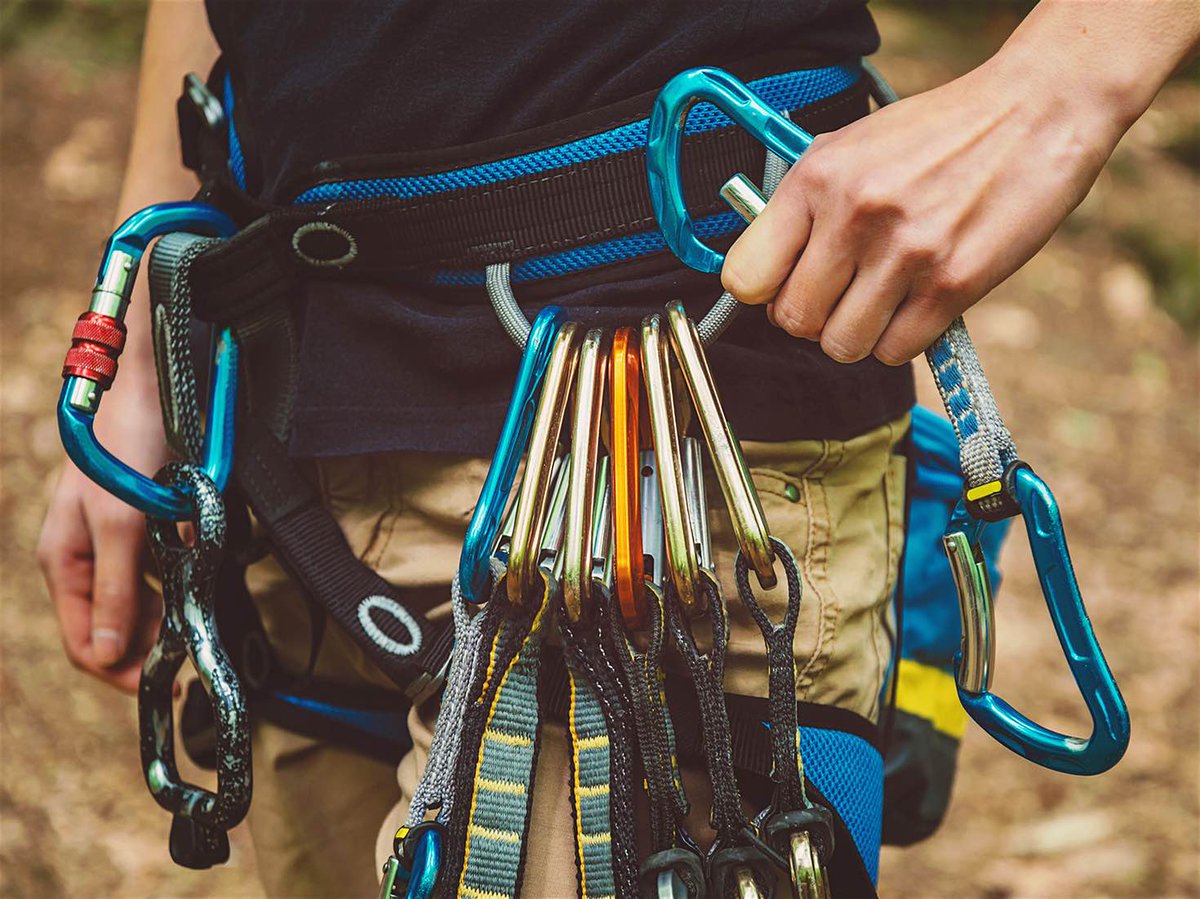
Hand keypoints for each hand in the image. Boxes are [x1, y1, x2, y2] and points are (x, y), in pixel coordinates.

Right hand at [38, 381, 170, 692]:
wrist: (152, 387)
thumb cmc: (127, 448)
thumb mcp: (121, 523)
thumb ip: (116, 589)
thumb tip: (107, 654)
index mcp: (66, 562)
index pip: (85, 643)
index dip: (119, 672)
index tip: (162, 687)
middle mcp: (85, 558)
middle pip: (110, 628)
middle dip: (144, 650)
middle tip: (188, 664)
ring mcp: (114, 543)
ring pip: (136, 604)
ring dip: (162, 624)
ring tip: (193, 632)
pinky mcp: (143, 526)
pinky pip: (156, 575)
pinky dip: (174, 590)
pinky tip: (196, 591)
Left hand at [722, 51, 1120, 364]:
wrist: (1035, 113)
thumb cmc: (938, 135)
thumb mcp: (851, 147)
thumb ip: (804, 204)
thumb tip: (762, 268)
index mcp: (817, 179)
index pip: (745, 277)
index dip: (762, 294)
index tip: (782, 288)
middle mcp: (855, 215)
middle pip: (793, 321)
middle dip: (812, 319)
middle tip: (839, 297)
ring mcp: (904, 253)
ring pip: (842, 346)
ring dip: (857, 335)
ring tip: (878, 302)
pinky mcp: (953, 285)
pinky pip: (895, 351)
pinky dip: (900, 341)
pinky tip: (914, 306)